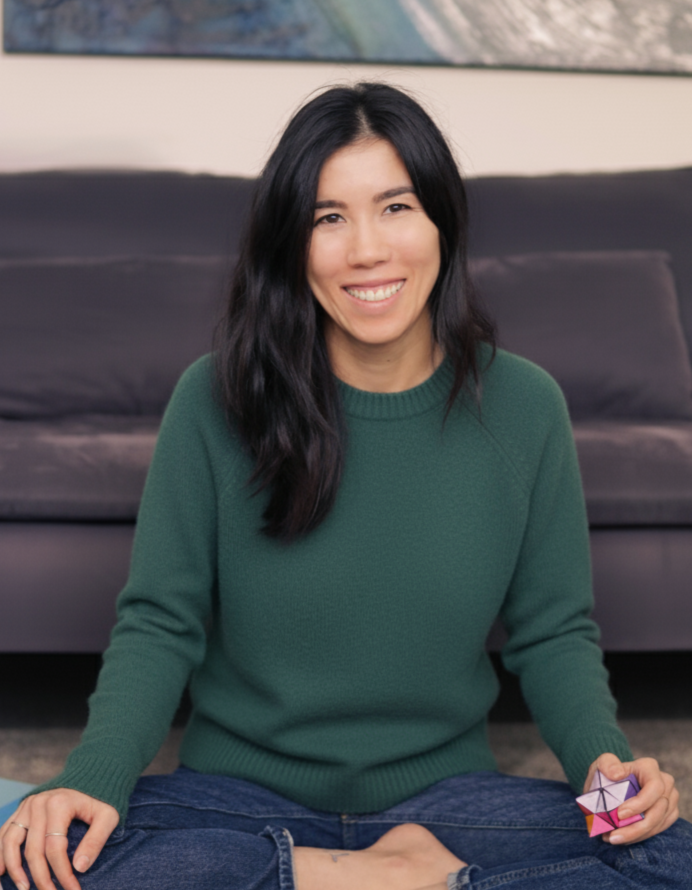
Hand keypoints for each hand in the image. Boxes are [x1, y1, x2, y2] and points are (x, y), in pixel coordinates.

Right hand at [0, 788, 118, 889]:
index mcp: (60, 804)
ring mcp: (26, 806)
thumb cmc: (99, 800)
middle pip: (33, 850)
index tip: (72, 889)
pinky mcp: (20, 810)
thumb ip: (96, 840)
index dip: (62, 872)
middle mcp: (39, 803)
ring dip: (13, 870)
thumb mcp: (108, 816)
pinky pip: (3, 835)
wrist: (90, 778)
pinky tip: (1, 874)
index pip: (55, 847)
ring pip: (10, 843)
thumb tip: (80, 868)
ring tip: (23, 889)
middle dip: (40, 878)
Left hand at [584, 752, 678, 844]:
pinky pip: (658, 829)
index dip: (640, 804)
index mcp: (649, 768)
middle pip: (658, 810)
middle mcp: (665, 783)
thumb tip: (616, 774)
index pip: (654, 787)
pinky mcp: (669, 814)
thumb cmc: (608, 772)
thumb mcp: (603, 763)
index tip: (620, 814)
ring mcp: (669, 799)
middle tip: (613, 836)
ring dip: (636, 835)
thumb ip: (608, 764)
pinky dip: (641, 836)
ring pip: (658, 823)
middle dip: (636, 827)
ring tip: (613, 838)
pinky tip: (624, 838)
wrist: (611, 784)